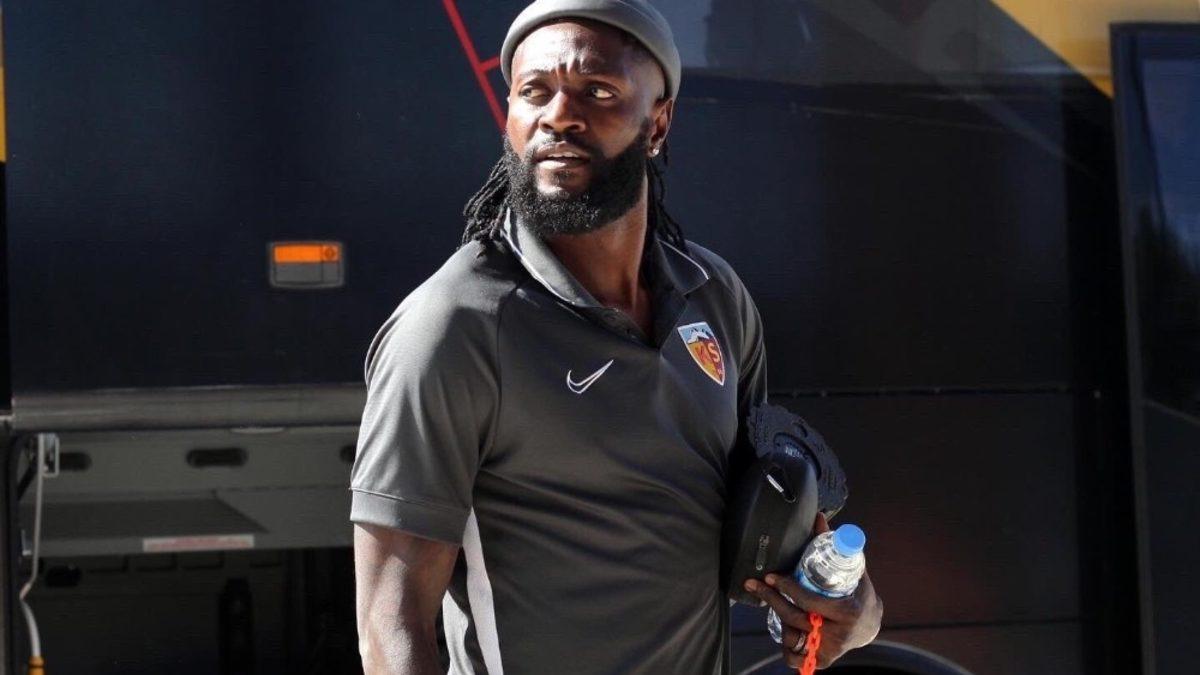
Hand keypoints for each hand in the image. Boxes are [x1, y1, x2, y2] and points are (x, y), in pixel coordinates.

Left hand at [743, 513, 883, 669]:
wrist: (869, 624)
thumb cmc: (856, 592)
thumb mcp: (850, 569)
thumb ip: (833, 546)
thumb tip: (818, 517)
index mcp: (847, 612)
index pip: (810, 601)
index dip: (787, 588)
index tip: (771, 576)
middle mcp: (838, 635)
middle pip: (794, 618)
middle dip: (771, 599)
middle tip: (755, 585)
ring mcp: (829, 651)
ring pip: (790, 637)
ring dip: (778, 619)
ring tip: (775, 603)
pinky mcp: (823, 661)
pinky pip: (794, 657)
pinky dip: (785, 645)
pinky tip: (783, 629)